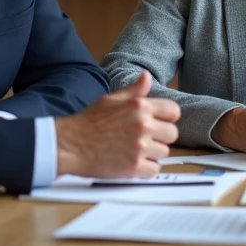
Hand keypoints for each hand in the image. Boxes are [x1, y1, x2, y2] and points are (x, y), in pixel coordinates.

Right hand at [55, 71, 180, 177]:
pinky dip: (146, 168)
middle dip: (161, 137)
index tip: (160, 122)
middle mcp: (144, 125)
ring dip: (153, 153)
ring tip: (136, 150)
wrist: (71, 144)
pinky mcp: (134, 166)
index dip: (167, 117)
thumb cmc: (90, 121)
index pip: (174, 111)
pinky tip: (134, 162)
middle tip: (146, 139)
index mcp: (141, 106)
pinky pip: (154, 169)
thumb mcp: (112, 99)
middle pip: (172, 134)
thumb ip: (135, 90)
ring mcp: (140, 147)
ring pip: (164, 153)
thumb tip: (146, 76)